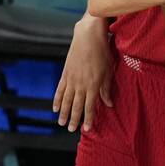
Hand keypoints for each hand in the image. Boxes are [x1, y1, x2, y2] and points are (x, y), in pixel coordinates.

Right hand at [54, 16, 112, 132]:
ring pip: (67, 100)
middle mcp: (81, 84)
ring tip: (61, 123)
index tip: (87, 129)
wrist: (88, 36)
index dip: (88, 118)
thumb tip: (109, 104)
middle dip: (74, 119)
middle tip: (71, 130)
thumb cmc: (102, 52)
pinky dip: (57, 99)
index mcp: (94, 84)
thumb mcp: (108, 71)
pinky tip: (55, 108)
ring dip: (64, 112)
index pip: (90, 106)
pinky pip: (60, 89)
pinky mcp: (65, 73)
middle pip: (77, 105)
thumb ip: (106, 89)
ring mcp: (72, 79)